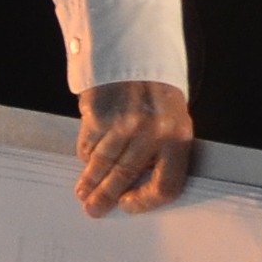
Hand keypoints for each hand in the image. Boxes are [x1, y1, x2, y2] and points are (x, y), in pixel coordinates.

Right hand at [77, 80, 194, 214]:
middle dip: (106, 196)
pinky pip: (89, 144)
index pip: (165, 185)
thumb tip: (134, 187)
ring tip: (82, 193)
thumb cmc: (157, 93)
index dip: (145, 202)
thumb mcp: (173, 121)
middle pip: (125, 177)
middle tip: (93, 209)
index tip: (128, 205)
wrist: (136, 52)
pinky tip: (84, 160)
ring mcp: (123, 124)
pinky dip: (86, 154)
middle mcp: (152, 133)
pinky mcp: (100, 114)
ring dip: (90, 181)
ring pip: (102, 163)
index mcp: (178, 137)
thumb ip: (161, 153)